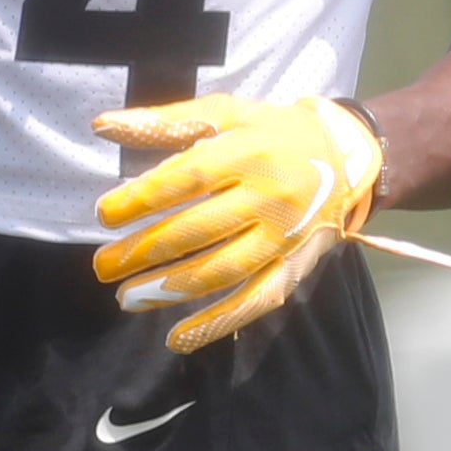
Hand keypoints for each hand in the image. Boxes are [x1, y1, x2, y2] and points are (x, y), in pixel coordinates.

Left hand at [92, 95, 383, 353]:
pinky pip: (256, 299)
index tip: (104, 215)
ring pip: (222, 270)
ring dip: (170, 290)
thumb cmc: (274, 131)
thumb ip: (165, 121)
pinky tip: (179, 337)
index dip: (140, 199)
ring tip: (127, 299)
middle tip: (103, 267)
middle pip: (197, 229)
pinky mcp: (295, 265)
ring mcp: (284, 236)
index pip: (185, 180)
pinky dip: (218, 323)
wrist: (349, 154)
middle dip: (143, 252)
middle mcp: (268, 195)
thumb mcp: (226, 113)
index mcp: (247, 151)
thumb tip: (102, 125)